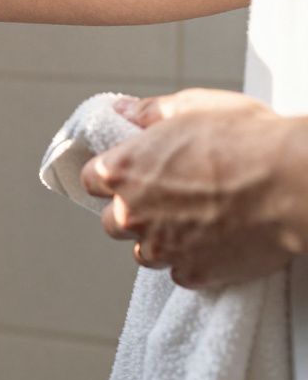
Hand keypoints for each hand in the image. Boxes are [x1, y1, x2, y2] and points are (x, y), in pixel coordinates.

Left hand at [80, 88, 307, 288]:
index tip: (131, 175)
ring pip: (144, 252)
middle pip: (113, 221)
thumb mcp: (193, 106)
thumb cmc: (247, 139)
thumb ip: (149, 112)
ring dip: (160, 239)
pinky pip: (180, 272)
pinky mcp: (193, 273)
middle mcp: (132, 213)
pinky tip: (215, 242)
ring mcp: (161, 249)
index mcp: (122, 171)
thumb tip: (124, 111)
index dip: (112, 177)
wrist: (295, 182)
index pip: (91, 181)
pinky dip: (192, 261)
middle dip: (134, 211)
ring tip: (195, 222)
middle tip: (168, 198)